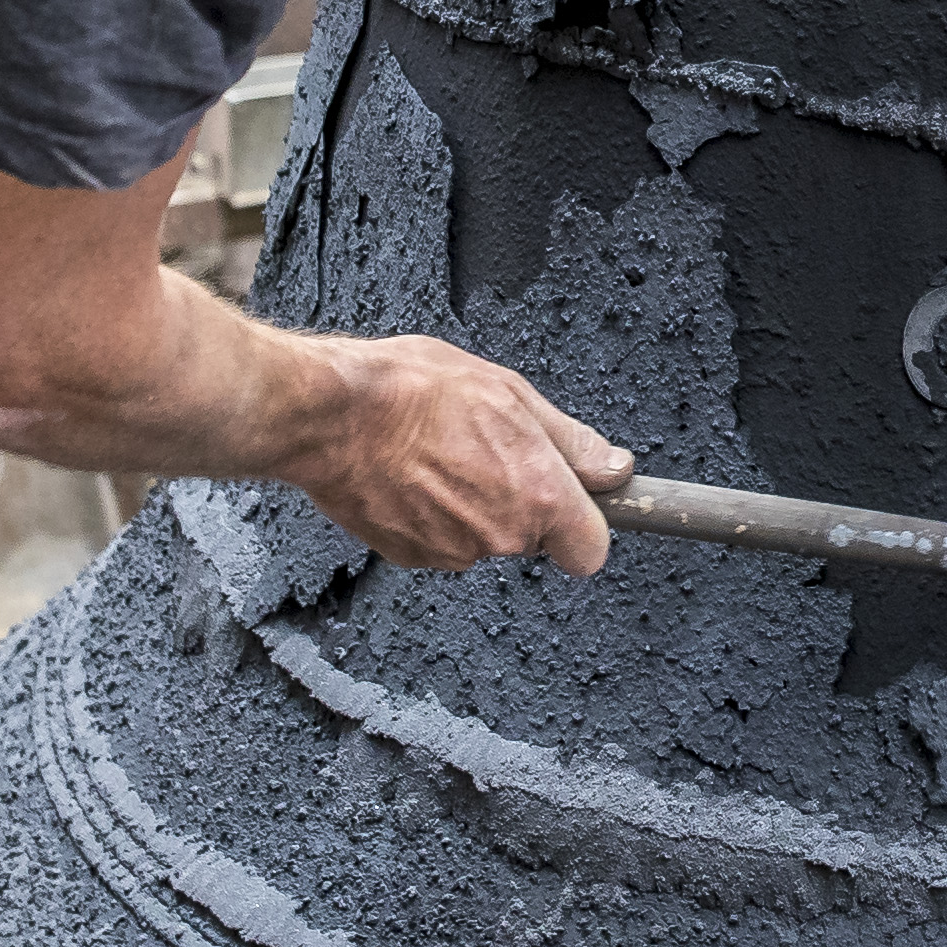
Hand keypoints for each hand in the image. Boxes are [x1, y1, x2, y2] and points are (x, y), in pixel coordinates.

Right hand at [271, 334, 627, 575]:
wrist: (331, 414)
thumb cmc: (414, 390)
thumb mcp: (510, 392)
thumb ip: (570, 441)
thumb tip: (615, 469)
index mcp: (537, 494)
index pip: (591, 550)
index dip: (583, 525)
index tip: (572, 502)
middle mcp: (501, 535)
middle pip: (532, 537)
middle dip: (518, 500)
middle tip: (484, 447)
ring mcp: (452, 551)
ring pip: (482, 537)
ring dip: (470, 504)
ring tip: (438, 453)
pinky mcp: (410, 557)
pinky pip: (439, 541)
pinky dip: (431, 515)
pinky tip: (410, 474)